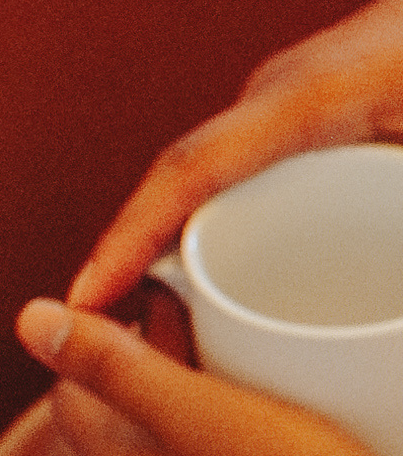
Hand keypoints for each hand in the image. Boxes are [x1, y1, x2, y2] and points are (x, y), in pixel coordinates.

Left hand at [12, 290, 402, 455]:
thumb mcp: (206, 421)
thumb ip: (120, 372)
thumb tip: (30, 319)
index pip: (74, 390)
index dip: (94, 331)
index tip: (139, 283)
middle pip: (126, 411)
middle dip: (147, 349)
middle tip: (189, 295)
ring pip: (177, 437)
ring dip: (194, 383)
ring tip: (234, 337)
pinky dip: (235, 420)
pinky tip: (274, 407)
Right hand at [65, 0, 402, 317]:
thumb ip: (402, 212)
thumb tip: (401, 308)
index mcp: (308, 100)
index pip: (193, 169)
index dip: (133, 236)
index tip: (86, 297)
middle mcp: (278, 99)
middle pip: (183, 189)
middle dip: (139, 268)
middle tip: (137, 356)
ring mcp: (287, 104)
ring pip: (208, 189)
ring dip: (177, 256)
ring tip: (177, 339)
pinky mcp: (308, 118)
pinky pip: (243, 180)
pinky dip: (220, 236)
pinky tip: (232, 289)